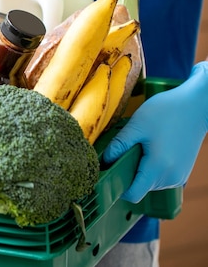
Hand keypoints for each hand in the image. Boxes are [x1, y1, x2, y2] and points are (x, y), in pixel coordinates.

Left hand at [103, 61, 207, 202]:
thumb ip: (119, 145)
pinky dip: (151, 167)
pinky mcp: (182, 172)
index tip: (108, 172)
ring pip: (149, 182)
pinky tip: (152, 148)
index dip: (117, 187)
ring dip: (140, 169)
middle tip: (127, 150)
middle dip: (128, 172)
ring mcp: (178, 177)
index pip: (133, 194)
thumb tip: (104, 161)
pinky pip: (159, 177)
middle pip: (140, 187)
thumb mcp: (137, 125)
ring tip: (142, 146)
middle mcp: (170, 178)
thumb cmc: (167, 112)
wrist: (196, 106)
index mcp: (158, 168)